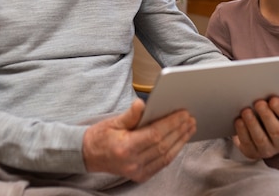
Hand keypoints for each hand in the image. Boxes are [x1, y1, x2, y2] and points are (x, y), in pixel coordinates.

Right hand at [81, 99, 195, 182]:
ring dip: (180, 141)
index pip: (155, 135)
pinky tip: (180, 141)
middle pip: (163, 145)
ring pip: (166, 156)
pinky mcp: (140, 176)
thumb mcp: (113, 121)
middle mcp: (132, 162)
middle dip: (179, 130)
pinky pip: (162, 164)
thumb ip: (131, 115)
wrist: (88, 156)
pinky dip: (173, 151)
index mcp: (125, 147)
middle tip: (190, 118)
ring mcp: (137, 171)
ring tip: (190, 127)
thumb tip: (143, 103)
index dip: (171, 123)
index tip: (183, 113)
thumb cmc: (100, 136)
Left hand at [233, 90, 278, 158]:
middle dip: (266, 116)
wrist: (259, 122)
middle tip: (258, 102)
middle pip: (275, 131)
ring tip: (246, 111)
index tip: (273, 99)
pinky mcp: (253, 153)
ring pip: (260, 139)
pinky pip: (247, 144)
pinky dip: (242, 132)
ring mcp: (267, 150)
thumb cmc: (273, 109)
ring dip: (252, 124)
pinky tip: (238, 120)